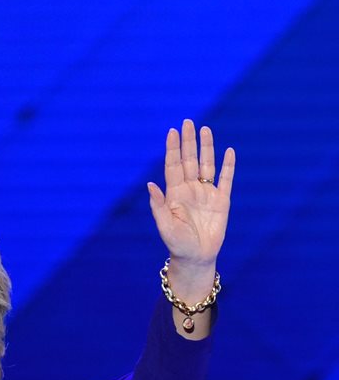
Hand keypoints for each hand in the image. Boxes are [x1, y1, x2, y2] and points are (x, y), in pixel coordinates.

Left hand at [146, 119, 234, 298]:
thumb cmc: (176, 244)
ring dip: (207, 148)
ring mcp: (206, 193)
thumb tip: (150, 184)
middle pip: (189, 160)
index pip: (173, 166)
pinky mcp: (222, 201)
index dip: (172, 149)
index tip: (172, 131)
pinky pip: (226, 179)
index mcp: (174, 194)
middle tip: (188, 122)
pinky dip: (228, 166)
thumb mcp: (165, 226)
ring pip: (207, 165)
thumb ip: (158, 205)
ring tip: (206, 130)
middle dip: (188, 141)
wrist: (196, 257)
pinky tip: (229, 151)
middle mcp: (190, 189)